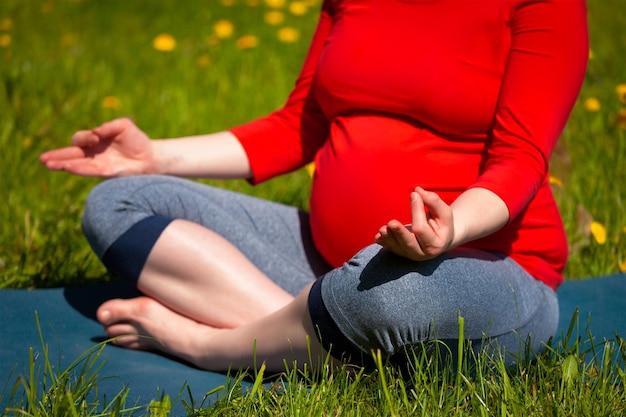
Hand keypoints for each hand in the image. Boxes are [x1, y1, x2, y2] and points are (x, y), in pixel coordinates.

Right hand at [40, 118, 155, 177]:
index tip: (96, 137)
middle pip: (71, 154)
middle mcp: (93, 153)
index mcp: (95, 141)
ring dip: (62, 164)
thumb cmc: (137, 140)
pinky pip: (88, 170)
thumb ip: (109, 126)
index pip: (80, 139)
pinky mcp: (105, 172)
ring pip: (76, 164)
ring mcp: (98, 163)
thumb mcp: (124, 126)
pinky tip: (67, 167)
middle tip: (43, 158)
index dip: (84, 137)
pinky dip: (78, 168)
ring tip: (48, 164)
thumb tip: (96, 132)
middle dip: (57, 156)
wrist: (150, 156)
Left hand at [375, 187, 453, 260]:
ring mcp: (410, 254)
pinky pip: (390, 248)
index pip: (421, 228)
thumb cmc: (442, 223)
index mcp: (435, 244)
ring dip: (388, 237)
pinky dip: (383, 242)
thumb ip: (433, 201)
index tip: (414, 195)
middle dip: (399, 233)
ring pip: (397, 247)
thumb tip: (417, 191)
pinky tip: (378, 237)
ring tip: (382, 229)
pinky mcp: (401, 252)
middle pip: (408, 243)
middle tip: (391, 223)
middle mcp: (422, 253)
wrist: (441, 239)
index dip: (416, 211)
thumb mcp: (444, 212)